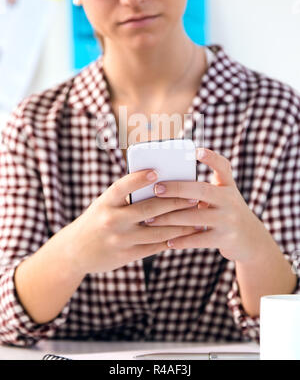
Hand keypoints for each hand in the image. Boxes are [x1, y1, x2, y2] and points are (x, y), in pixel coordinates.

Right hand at [68, 169, 198, 274]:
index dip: (138, 179)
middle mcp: (112, 220)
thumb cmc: (97, 219)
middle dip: (175, 202)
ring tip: (198, 215)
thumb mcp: (104, 204)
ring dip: (181, 223)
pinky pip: (155, 246)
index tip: (157, 171)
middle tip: (195, 195)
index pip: (122, 187)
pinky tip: (186, 233)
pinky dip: (173, 239)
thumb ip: (126, 196)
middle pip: (149, 209)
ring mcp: (120, 239)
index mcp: (105, 202)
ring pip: (157, 230)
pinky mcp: (127, 255)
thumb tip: (160, 184)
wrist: (75, 252)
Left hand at [144, 148, 265, 262]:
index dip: (211, 158)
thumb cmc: (227, 213)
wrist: (252, 241)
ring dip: (169, 218)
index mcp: (228, 186)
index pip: (223, 167)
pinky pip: (198, 239)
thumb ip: (205, 188)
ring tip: (150, 220)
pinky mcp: (225, 239)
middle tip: (156, 189)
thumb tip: (168, 183)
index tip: (197, 151)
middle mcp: (230, 200)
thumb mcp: (224, 196)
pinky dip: (181, 240)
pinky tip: (167, 241)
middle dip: (176, 189)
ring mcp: (229, 220)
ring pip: (194, 217)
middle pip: (202, 190)